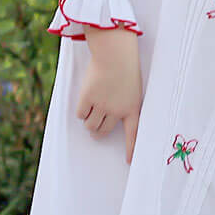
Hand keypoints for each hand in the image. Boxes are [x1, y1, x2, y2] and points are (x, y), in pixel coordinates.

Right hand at [77, 28, 143, 162]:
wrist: (115, 52)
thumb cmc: (125, 66)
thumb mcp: (132, 87)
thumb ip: (124, 102)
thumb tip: (107, 118)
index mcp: (133, 108)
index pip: (133, 134)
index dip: (131, 149)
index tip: (129, 162)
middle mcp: (117, 110)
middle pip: (103, 131)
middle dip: (98, 130)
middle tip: (95, 125)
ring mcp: (102, 105)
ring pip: (90, 125)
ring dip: (89, 121)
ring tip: (92, 108)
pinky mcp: (88, 98)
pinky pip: (80, 114)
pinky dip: (81, 110)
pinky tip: (86, 99)